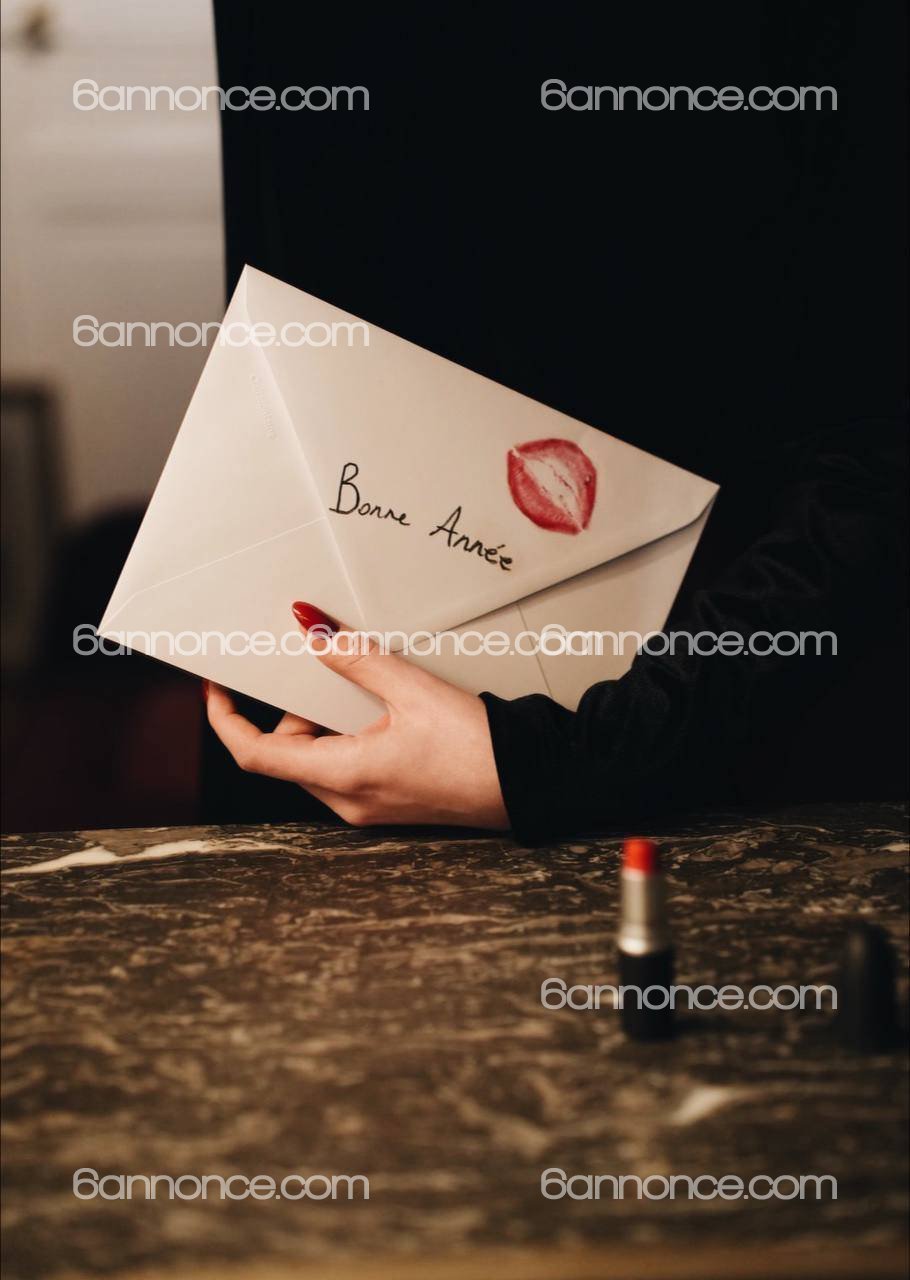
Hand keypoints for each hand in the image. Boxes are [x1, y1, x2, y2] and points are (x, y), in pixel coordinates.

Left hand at [204, 603, 509, 829]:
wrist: (530, 785)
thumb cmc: (479, 747)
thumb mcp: (412, 689)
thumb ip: (353, 656)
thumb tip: (309, 626)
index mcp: (344, 777)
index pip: (255, 754)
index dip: (225, 718)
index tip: (217, 685)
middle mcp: (347, 803)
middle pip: (287, 754)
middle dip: (293, 711)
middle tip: (318, 670)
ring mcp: (367, 808)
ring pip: (316, 761)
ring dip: (323, 724)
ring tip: (365, 690)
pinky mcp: (387, 804)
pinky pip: (344, 769)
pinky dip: (346, 737)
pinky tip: (382, 714)